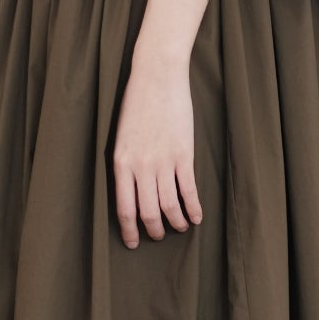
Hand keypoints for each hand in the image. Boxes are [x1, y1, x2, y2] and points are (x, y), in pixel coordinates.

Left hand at [112, 55, 203, 249]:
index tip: (133, 243)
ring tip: (181, 227)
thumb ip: (126, 163)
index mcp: (121, 162)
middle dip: (155, 230)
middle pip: (148, 212)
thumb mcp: (121, 136)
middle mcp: (141, 167)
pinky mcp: (184, 154)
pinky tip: (197, 216)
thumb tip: (133, 189)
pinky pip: (189, 190)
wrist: (157, 77)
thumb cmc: (136, 103)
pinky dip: (194, 208)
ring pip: (170, 206)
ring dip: (176, 222)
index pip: (124, 208)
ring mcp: (164, 161)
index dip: (130, 230)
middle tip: (159, 236)